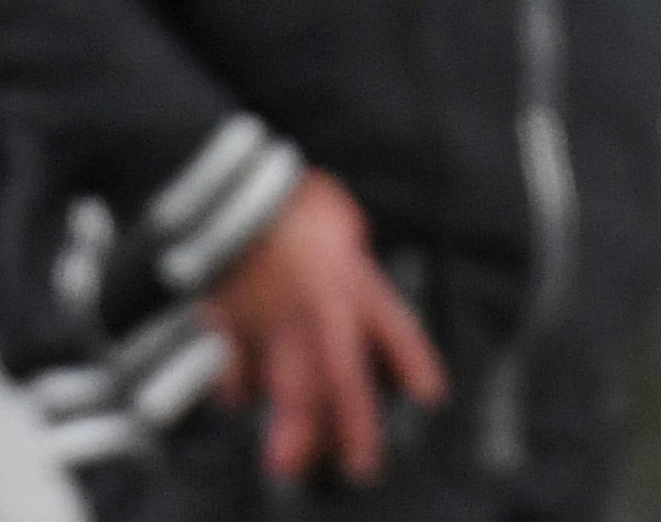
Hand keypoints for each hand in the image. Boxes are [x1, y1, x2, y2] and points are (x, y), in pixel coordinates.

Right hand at [199, 169, 446, 485]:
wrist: (230, 194)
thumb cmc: (293, 199)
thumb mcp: (340, 217)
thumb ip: (350, 247)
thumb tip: (352, 250)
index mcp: (354, 282)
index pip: (396, 330)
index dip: (414, 363)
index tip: (430, 397)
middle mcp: (319, 313)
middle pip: (343, 380)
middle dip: (354, 426)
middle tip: (362, 467)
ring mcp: (273, 325)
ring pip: (287, 388)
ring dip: (292, 430)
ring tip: (288, 466)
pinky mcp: (231, 327)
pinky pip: (233, 368)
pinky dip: (236, 387)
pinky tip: (239, 400)